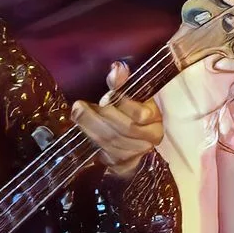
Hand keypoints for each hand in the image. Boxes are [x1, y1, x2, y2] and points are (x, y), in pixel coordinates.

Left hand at [71, 61, 162, 177]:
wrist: (134, 136)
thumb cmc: (131, 108)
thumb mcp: (131, 93)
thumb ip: (124, 82)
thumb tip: (117, 69)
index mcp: (155, 117)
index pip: (140, 114)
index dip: (123, 104)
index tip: (106, 95)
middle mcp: (151, 137)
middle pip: (125, 129)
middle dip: (101, 116)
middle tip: (80, 105)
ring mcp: (138, 153)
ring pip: (113, 142)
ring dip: (92, 127)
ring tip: (78, 114)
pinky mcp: (124, 164)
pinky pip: (107, 154)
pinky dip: (93, 140)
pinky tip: (82, 129)